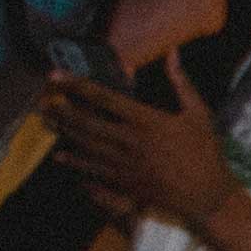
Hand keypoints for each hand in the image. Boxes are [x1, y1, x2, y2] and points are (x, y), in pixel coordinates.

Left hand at [45, 74, 236, 231]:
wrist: (208, 195)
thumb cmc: (205, 153)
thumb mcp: (199, 114)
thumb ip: (181, 83)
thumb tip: (172, 54)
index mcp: (146, 121)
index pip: (104, 98)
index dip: (77, 85)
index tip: (56, 75)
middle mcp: (130, 141)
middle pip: (87, 122)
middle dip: (62, 110)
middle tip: (41, 100)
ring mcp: (125, 164)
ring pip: (86, 145)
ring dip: (65, 132)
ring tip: (47, 120)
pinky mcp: (125, 182)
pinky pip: (94, 169)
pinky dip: (76, 162)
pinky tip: (61, 155)